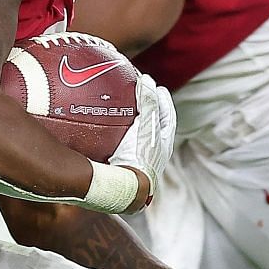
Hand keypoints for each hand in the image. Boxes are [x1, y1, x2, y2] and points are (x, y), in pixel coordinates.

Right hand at [112, 70, 175, 185]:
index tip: (157, 87)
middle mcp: (153, 154)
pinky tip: (100, 132)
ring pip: (136, 138)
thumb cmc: (139, 158)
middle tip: (138, 95)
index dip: (163, 100)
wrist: (123, 189)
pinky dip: (113, 137)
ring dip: (130, 124)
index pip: (168, 116)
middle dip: (148, 110)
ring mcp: (137, 162)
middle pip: (153, 127)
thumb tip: (146, 79)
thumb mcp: (147, 125)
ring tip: (118, 111)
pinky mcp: (121, 169)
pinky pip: (119, 147)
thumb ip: (148, 102)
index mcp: (164, 143)